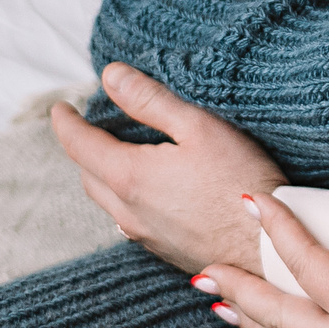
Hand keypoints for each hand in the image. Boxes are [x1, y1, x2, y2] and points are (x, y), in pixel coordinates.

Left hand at [53, 63, 287, 271]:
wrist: (268, 248)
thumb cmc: (241, 182)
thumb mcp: (198, 127)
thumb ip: (150, 100)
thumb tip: (111, 76)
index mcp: (130, 177)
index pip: (79, 145)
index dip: (66, 122)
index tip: (60, 108)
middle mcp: (128, 212)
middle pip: (88, 175)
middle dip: (84, 148)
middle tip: (93, 126)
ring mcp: (145, 236)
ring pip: (108, 202)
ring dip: (104, 175)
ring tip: (120, 153)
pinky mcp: (165, 251)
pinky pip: (130, 221)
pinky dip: (127, 198)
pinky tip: (153, 190)